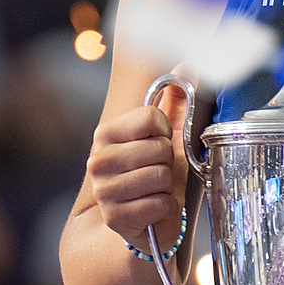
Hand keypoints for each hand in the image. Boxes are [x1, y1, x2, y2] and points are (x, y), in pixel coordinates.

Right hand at [86, 71, 189, 246]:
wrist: (146, 219)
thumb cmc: (155, 173)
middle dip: (168, 162)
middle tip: (158, 171)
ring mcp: (103, 190)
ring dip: (168, 186)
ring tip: (156, 189)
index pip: (153, 118)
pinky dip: (166, 207)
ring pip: (161, 176)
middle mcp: (97, 160)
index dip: (166, 132)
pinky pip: (160, 203)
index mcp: (105, 133)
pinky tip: (154, 208)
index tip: (159, 143)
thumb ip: (175, 101)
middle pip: (160, 148)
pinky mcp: (114, 217)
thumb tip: (186, 66)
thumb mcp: (167, 135)